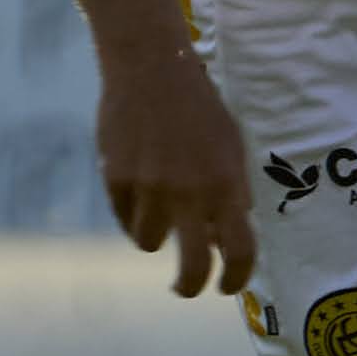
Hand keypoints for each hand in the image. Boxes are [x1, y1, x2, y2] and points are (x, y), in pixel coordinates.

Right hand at [98, 30, 257, 299]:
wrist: (150, 68)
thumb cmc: (199, 107)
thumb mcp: (230, 145)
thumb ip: (232, 191)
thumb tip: (221, 238)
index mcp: (226, 183)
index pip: (239, 250)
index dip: (236, 278)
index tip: (227, 287)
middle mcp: (189, 193)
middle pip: (192, 267)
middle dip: (189, 286)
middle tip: (185, 287)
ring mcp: (150, 189)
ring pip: (149, 242)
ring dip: (156, 234)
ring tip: (158, 207)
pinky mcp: (116, 181)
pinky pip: (124, 218)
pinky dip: (132, 212)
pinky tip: (137, 183)